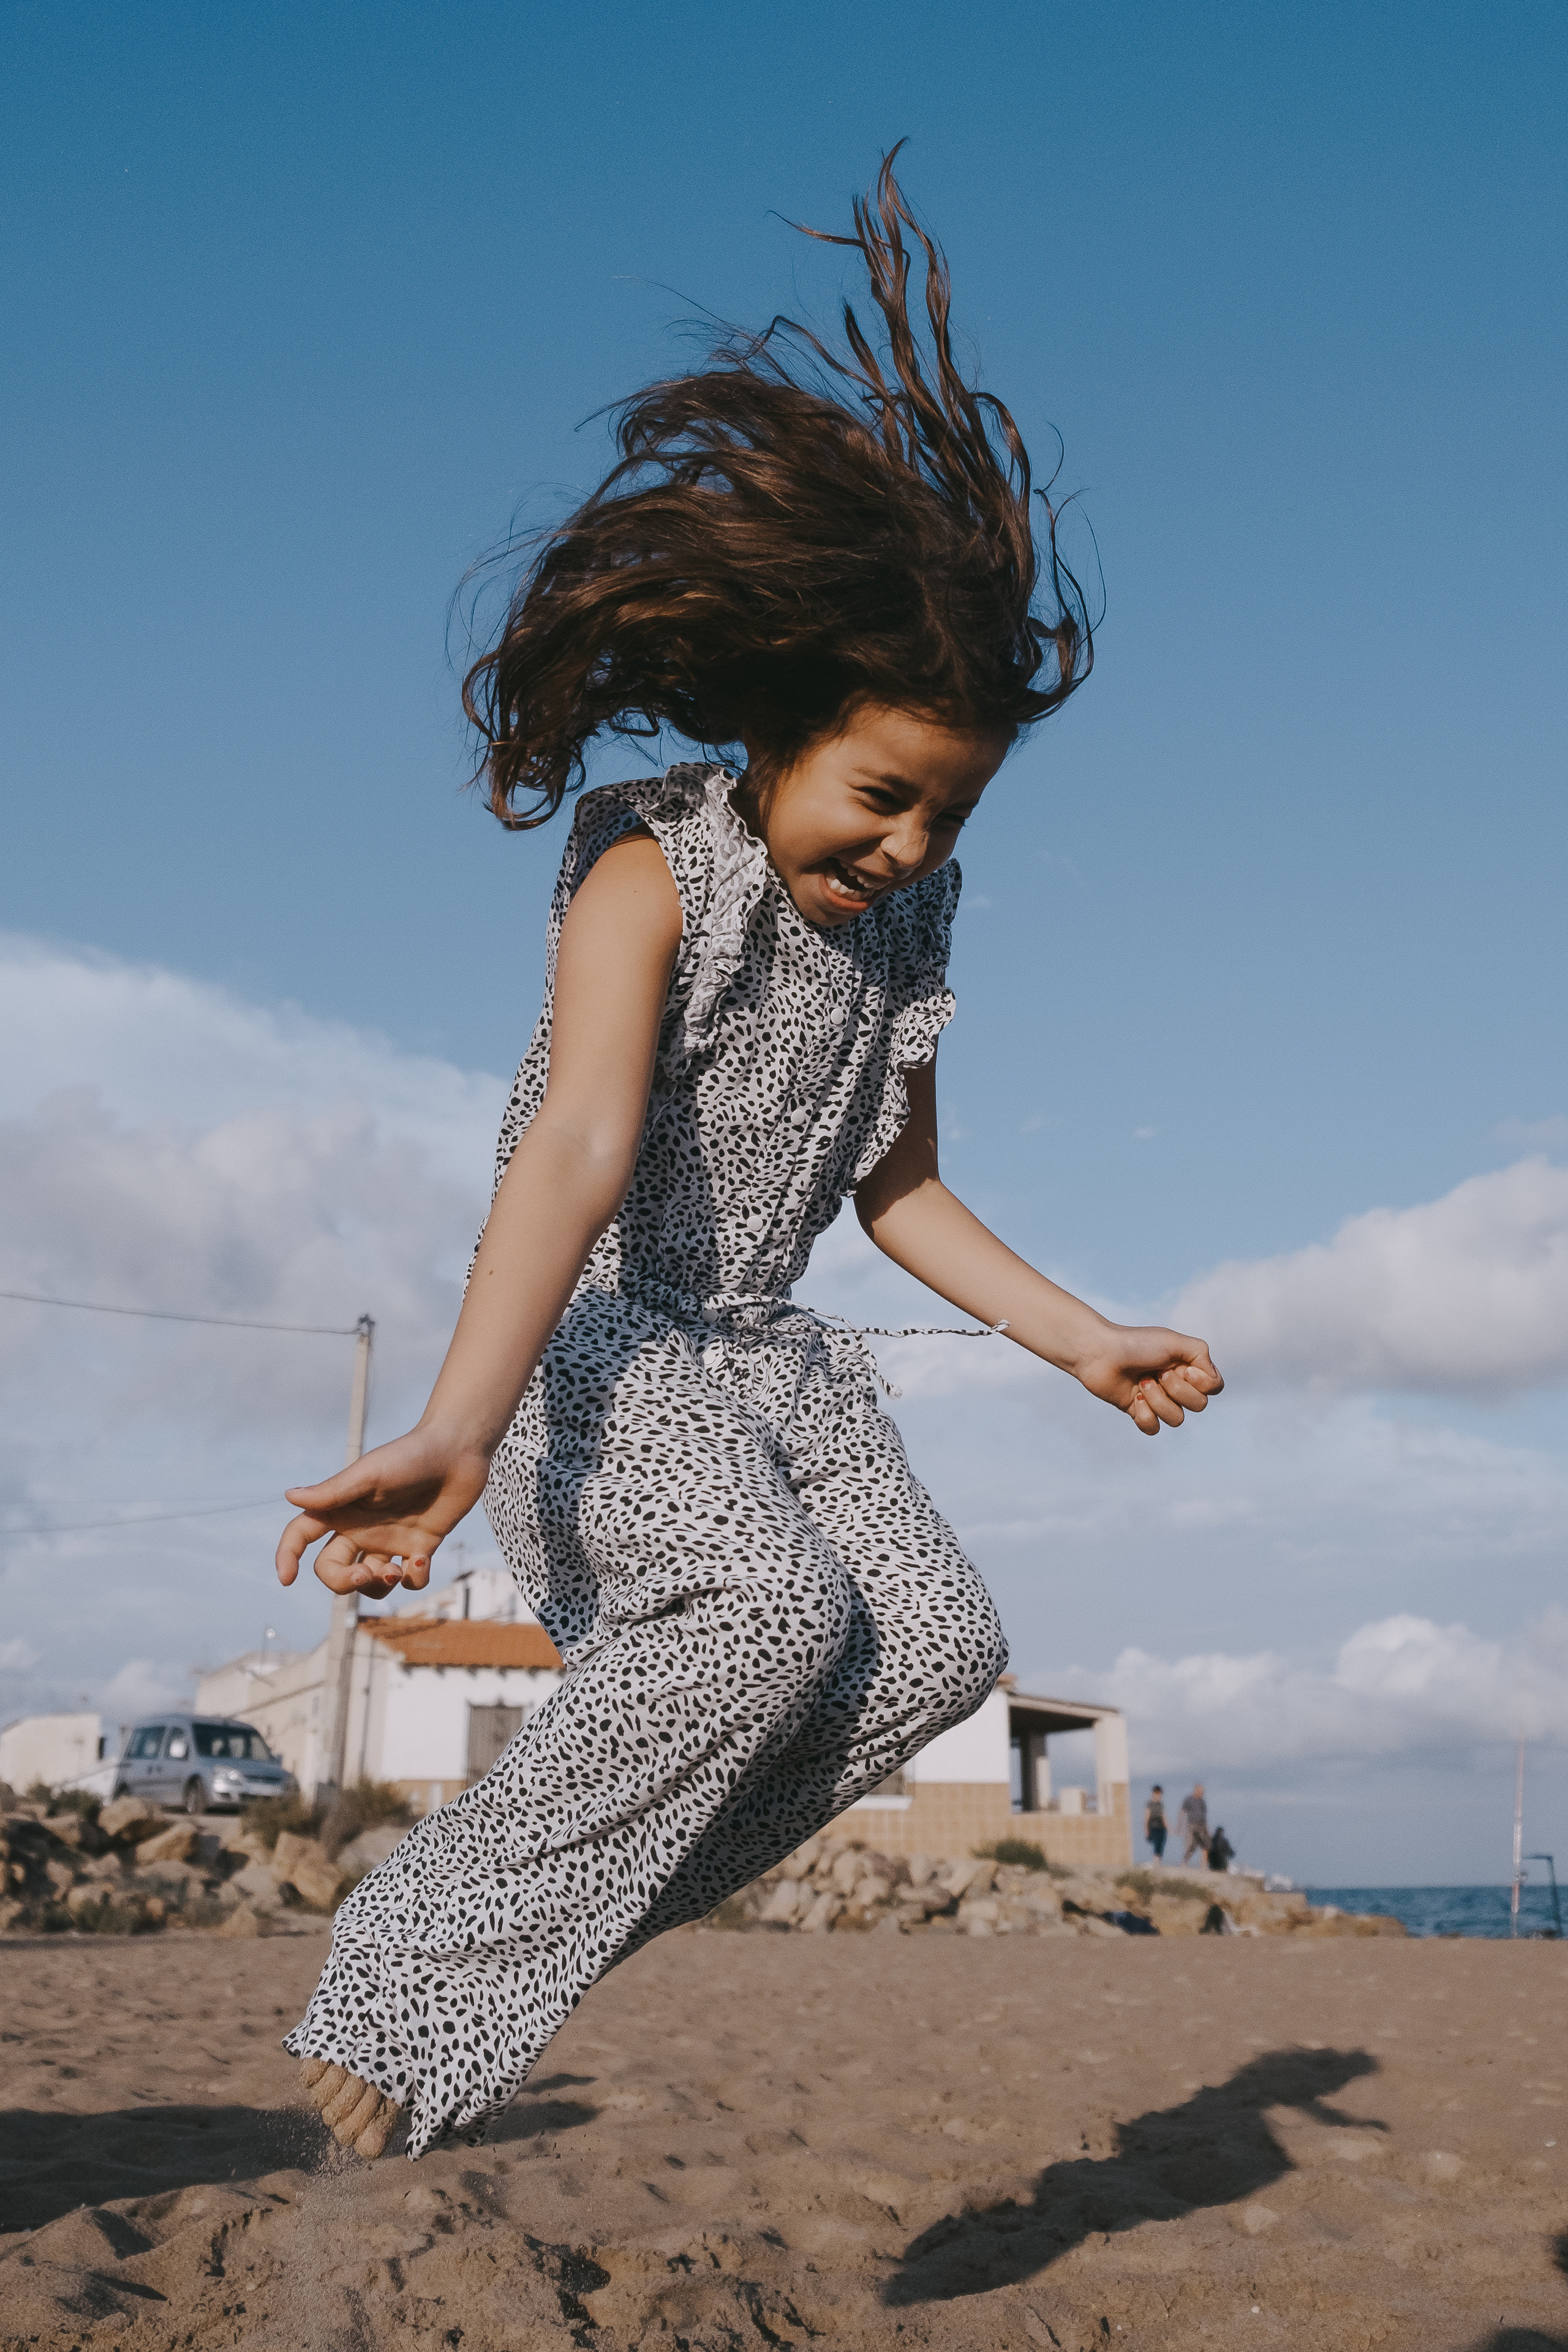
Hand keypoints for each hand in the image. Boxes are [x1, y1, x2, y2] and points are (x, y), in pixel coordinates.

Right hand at [274, 1427, 493, 1597]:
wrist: (457, 1450)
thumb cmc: (410, 1455)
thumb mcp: (370, 1473)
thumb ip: (333, 1491)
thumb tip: (289, 1496)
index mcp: (342, 1509)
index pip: (302, 1535)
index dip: (287, 1556)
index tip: (287, 1579)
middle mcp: (361, 1529)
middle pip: (333, 1569)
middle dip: (343, 1581)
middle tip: (366, 1572)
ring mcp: (390, 1540)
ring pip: (370, 1581)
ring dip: (378, 1586)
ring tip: (396, 1570)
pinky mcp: (420, 1547)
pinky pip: (410, 1580)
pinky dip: (414, 1579)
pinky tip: (423, 1560)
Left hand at [1072, 1325, 1223, 1435]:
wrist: (1099, 1353)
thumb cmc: (1136, 1343)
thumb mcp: (1175, 1341)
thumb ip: (1201, 1354)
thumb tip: (1212, 1380)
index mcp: (1188, 1368)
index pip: (1214, 1388)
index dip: (1201, 1383)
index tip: (1183, 1368)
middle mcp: (1176, 1385)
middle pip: (1199, 1406)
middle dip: (1177, 1390)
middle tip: (1156, 1372)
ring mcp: (1158, 1400)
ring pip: (1177, 1419)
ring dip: (1158, 1400)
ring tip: (1141, 1382)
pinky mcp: (1139, 1412)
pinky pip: (1154, 1429)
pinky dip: (1144, 1415)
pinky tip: (1133, 1399)